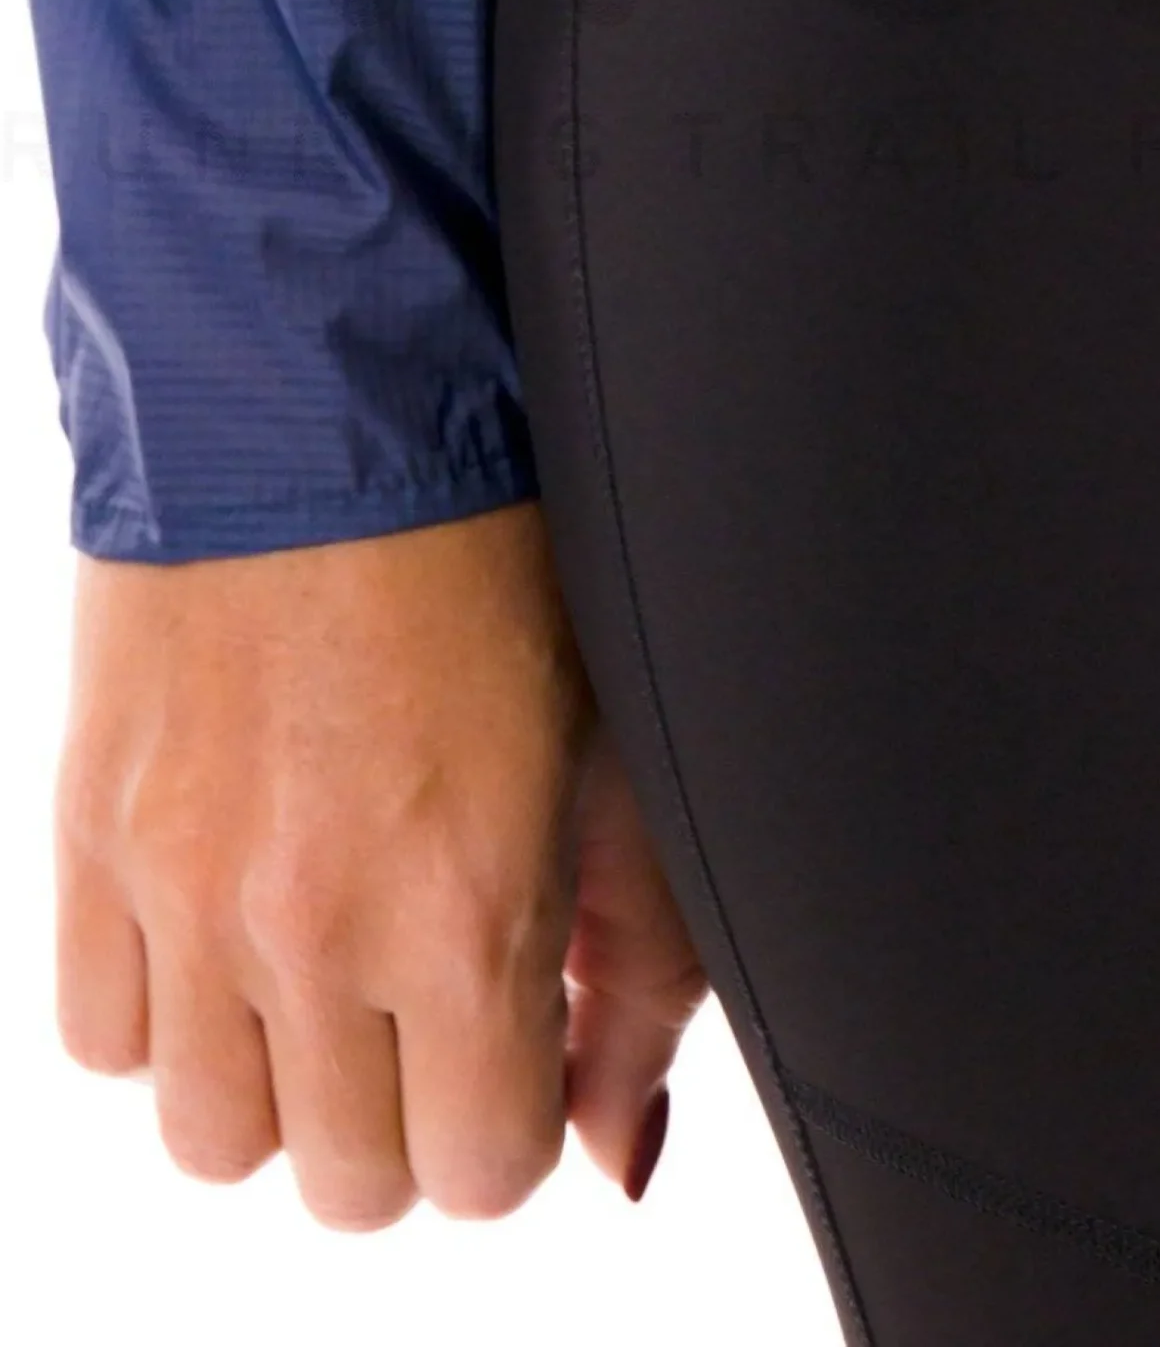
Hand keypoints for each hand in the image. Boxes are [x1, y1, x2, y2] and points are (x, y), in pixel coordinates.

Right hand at [53, 501, 707, 1227]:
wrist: (325, 404)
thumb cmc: (496, 555)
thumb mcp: (619, 759)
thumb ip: (639, 970)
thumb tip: (622, 1151)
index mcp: (467, 907)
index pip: (482, 1177)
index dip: (514, 1122)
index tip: (519, 1044)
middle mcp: (312, 925)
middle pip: (349, 1184)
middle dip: (409, 1116)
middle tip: (430, 1002)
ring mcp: (185, 889)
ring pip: (216, 1142)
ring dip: (284, 1086)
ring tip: (328, 970)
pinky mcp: (91, 837)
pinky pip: (100, 1040)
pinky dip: (167, 1017)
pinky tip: (233, 926)